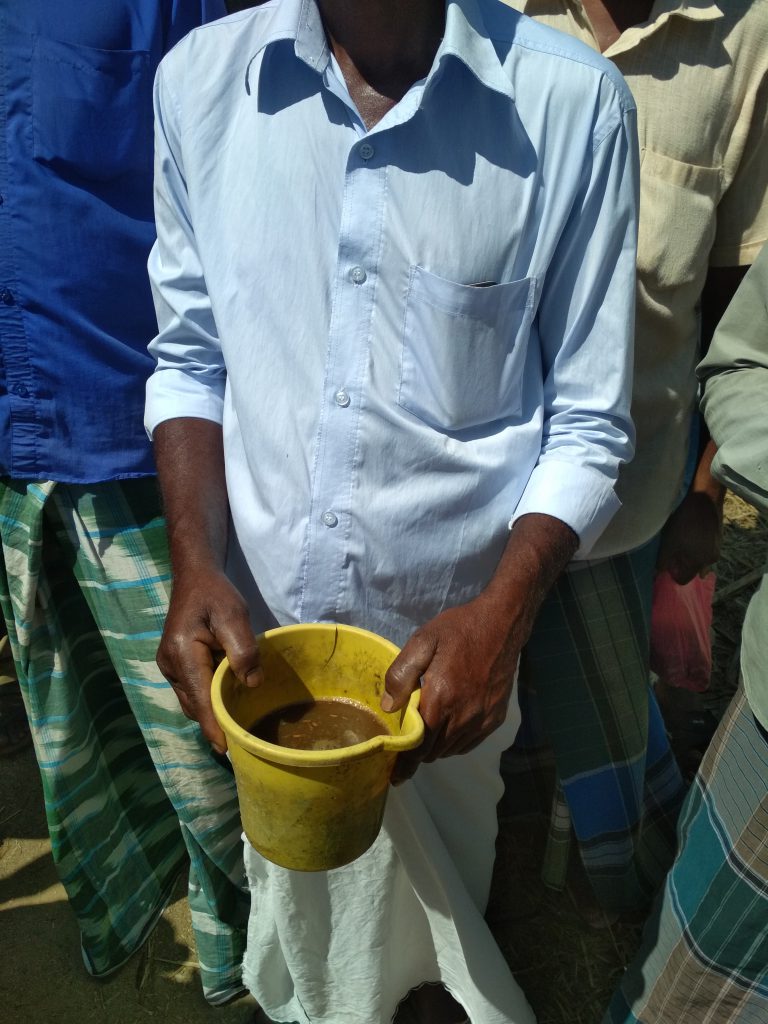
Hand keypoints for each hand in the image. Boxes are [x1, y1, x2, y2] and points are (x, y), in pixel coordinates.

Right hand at [157, 569, 261, 751]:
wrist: (194, 577)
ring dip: (211, 712)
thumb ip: (243, 649)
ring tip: (236, 726)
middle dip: (214, 724)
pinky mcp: (175, 664)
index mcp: (182, 654)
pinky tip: (227, 701)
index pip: (200, 699)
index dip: (214, 726)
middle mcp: (170, 665)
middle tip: (241, 741)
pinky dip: (208, 699)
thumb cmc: (215, 594)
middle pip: (194, 705)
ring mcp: (170, 666)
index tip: (226, 749)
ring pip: (192, 700)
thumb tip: (251, 684)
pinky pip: (192, 690)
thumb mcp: (234, 615)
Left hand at [382, 592, 524, 783]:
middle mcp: (463, 716)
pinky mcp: (495, 718)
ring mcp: (482, 719)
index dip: (405, 763)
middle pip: (434, 752)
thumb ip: (402, 674)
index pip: (419, 745)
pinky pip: (469, 742)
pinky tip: (449, 727)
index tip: (395, 776)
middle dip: (418, 754)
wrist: (502, 625)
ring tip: (427, 735)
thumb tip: (388, 707)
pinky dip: (455, 742)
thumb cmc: (458, 630)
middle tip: (407, 747)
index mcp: (441, 699)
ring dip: (437, 747)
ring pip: (452, 749)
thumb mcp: (423, 641)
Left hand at [656, 490, 721, 583]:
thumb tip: (658, 573)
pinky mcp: (719, 538)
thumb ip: (663, 561)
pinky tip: (691, 534)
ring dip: (690, 554)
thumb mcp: (669, 543)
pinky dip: (698, 546)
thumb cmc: (684, 523)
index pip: (684, 580)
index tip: (667, 562)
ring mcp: (717, 548)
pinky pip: (706, 549)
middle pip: (692, 570)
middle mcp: (711, 560)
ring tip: (682, 540)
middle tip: (673, 550)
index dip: (673, 573)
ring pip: (699, 559)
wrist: (704, 500)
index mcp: (699, 563)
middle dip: (682, 564)